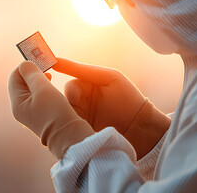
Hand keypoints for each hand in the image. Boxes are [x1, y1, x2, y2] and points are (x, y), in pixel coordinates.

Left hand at [8, 61, 93, 158]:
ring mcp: (29, 113)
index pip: (14, 77)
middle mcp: (20, 109)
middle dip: (31, 73)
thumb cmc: (56, 113)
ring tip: (49, 76)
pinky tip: (52, 88)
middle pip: (20, 83)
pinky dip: (43, 89)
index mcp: (17, 103)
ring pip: (29, 90)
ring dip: (38, 80)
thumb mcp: (43, 89)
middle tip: (45, 68)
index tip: (39, 62)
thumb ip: (32, 74)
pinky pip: (37, 97)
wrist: (69, 137)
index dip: (25, 67)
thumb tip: (24, 64)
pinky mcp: (39, 116)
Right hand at [53, 58, 170, 158]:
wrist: (142, 130)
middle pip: (64, 103)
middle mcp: (81, 103)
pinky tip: (78, 135)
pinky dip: (70, 133)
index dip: (72, 93)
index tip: (75, 98)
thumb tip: (55, 60)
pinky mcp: (80, 135)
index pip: (70, 87)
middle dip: (67, 108)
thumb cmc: (128, 99)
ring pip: (64, 118)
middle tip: (76, 116)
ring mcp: (80, 120)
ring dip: (69, 122)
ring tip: (81, 127)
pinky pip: (68, 132)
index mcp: (86, 87)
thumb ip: (81, 70)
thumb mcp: (106, 78)